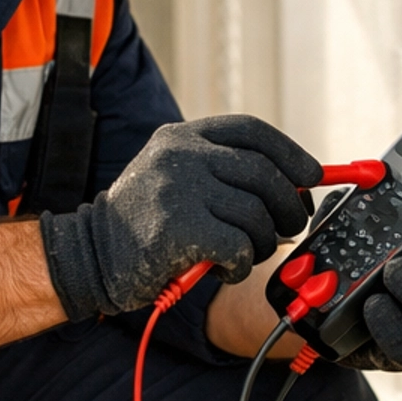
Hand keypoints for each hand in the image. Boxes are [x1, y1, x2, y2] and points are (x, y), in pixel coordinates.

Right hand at [39, 115, 322, 321]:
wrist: (89, 256)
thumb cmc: (143, 225)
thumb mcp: (175, 179)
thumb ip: (222, 172)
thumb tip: (296, 185)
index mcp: (182, 137)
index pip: (252, 131)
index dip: (291, 153)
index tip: (312, 176)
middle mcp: (180, 155)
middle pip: (264, 173)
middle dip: (288, 206)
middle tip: (288, 228)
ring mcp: (178, 189)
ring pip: (256, 215)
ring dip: (263, 243)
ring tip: (245, 254)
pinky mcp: (178, 228)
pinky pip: (239, 246)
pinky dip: (242, 265)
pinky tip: (224, 269)